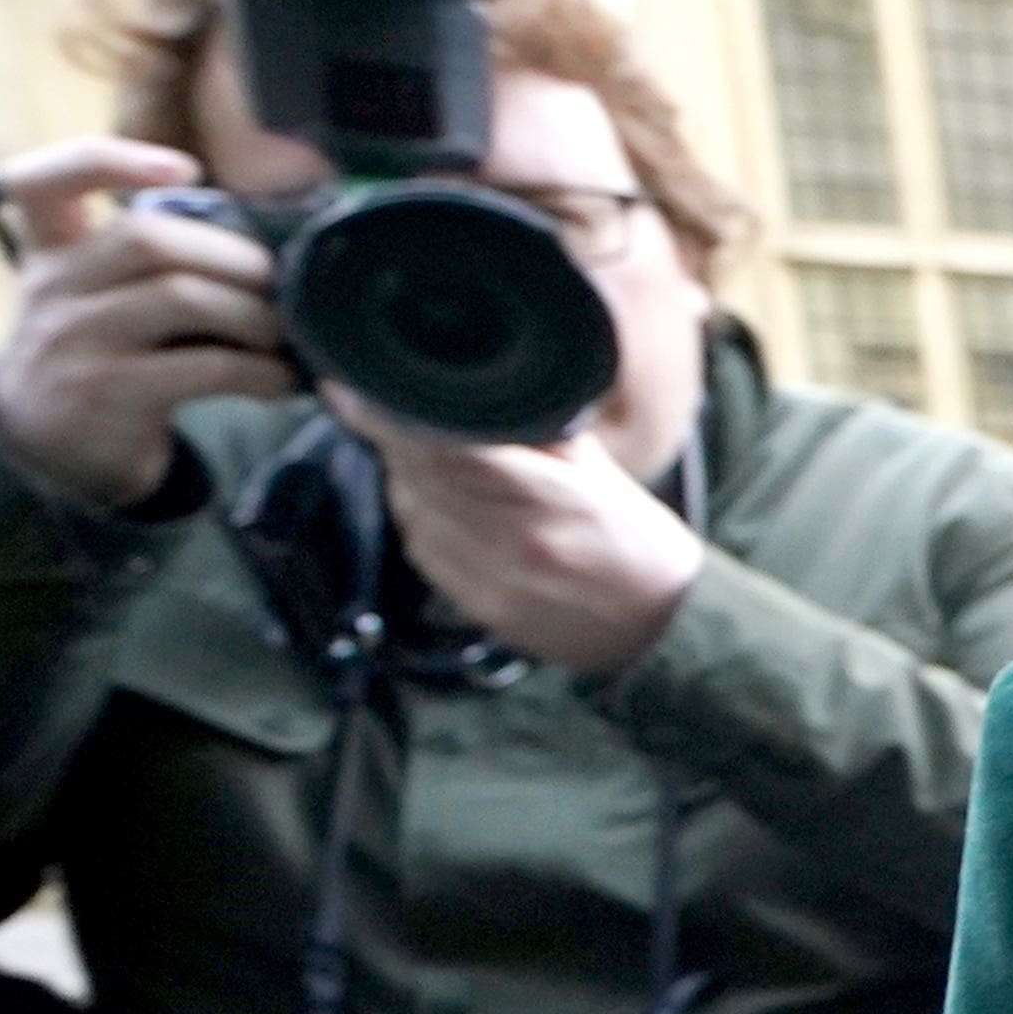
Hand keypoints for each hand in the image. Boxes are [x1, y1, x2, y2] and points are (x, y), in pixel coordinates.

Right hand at [0, 137, 293, 507]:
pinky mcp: (110, 394)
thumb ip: (142, 258)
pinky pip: (204, 368)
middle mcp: (52, 287)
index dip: (109, 161)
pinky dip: (259, 371)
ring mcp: (76, 341)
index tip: (184, 170)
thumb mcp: (91, 293)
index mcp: (48, 249)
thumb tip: (264, 244)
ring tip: (282, 334)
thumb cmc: (96, 352)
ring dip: (253, 314)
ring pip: (182, 298)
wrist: (45, 448)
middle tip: (276, 282)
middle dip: (231, 254)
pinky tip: (279, 380)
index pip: (41, 181)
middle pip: (147, 238)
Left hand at [324, 382, 709, 675]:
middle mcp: (517, 543)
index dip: (395, 419)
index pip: (453, 449)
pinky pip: (423, 548)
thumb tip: (475, 387)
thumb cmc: (635, 539)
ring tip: (418, 452)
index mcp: (554, 499)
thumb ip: (540, 432)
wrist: (661, 626)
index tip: (352, 390)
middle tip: (374, 403)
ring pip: (414, 511)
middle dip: (392, 437)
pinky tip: (436, 501)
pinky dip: (418, 516)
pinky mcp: (478, 608)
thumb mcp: (601, 473)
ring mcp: (493, 581)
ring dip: (405, 476)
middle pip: (423, 477)